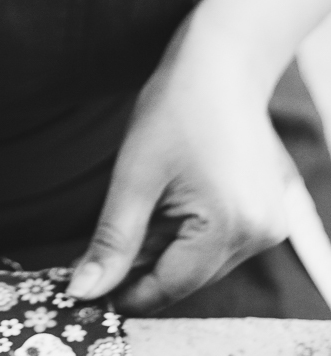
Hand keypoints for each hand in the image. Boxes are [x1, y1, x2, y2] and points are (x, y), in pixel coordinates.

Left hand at [68, 16, 290, 312]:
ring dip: (168, 245)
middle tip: (104, 245)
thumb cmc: (176, 108)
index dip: (127, 292)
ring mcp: (271, 224)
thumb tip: (83, 292)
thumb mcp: (133, 176)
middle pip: (189, 276)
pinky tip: (172, 195)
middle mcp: (261, 234)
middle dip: (145, 265)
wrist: (223, 63)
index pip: (171, 286)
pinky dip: (190, 230)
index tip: (89, 291)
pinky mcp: (270, 211)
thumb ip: (112, 241)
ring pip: (204, 260)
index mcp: (230, 227)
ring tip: (148, 200)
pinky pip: (221, 239)